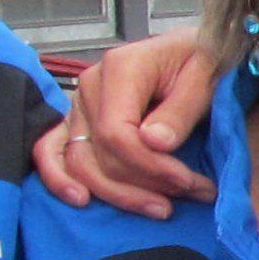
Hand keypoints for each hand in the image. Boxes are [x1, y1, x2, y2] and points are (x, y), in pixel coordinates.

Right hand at [32, 34, 216, 212]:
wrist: (194, 52)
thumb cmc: (202, 60)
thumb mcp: (205, 78)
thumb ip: (180, 110)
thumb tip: (153, 143)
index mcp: (120, 68)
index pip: (117, 133)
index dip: (149, 166)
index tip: (188, 181)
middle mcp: (90, 86)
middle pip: (101, 154)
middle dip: (146, 183)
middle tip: (193, 192)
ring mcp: (79, 105)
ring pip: (81, 162)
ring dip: (119, 194)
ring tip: (161, 208)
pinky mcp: (78, 121)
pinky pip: (53, 152)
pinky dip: (60, 178)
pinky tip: (81, 199)